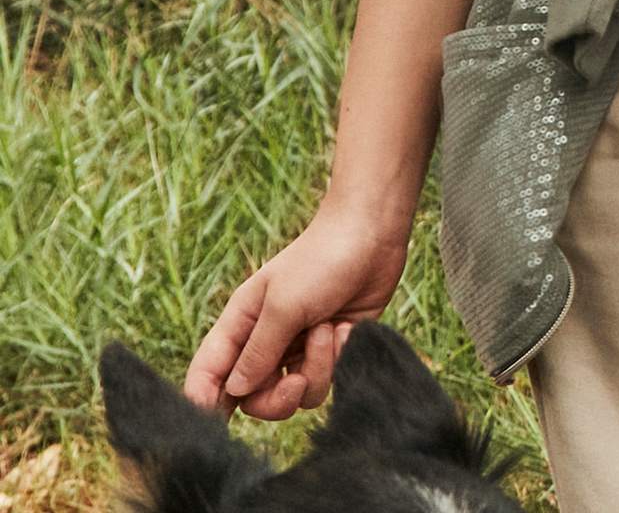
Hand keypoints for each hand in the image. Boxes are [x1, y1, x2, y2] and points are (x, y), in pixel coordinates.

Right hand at [183, 198, 411, 420]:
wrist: (372, 235)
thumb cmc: (320, 260)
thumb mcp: (284, 305)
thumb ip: (258, 352)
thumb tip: (234, 392)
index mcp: (242, 323)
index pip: (210, 371)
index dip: (204, 401)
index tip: (212, 424)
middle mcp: (266, 340)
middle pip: (254, 399)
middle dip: (276, 399)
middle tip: (296, 381)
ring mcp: (298, 347)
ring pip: (295, 395)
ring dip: (316, 369)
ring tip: (328, 329)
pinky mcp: (329, 351)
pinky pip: (326, 381)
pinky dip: (337, 359)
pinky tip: (347, 328)